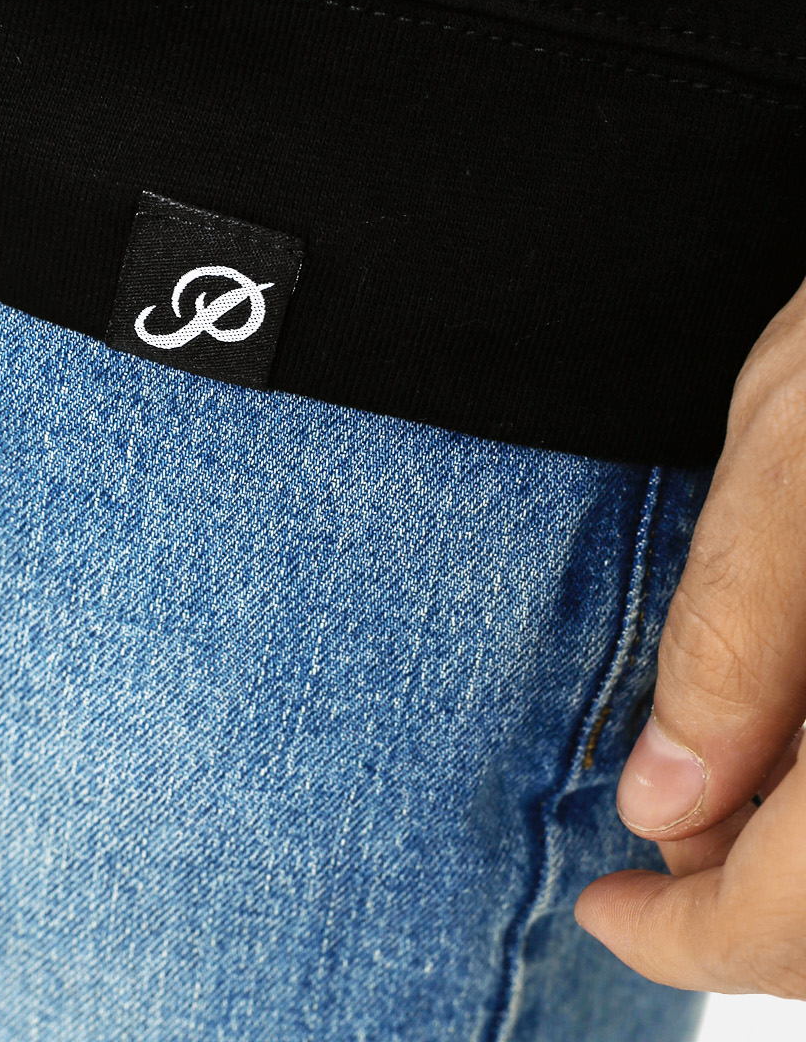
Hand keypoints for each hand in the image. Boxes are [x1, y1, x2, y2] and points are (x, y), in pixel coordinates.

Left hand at [574, 270, 805, 997]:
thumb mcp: (793, 453)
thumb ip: (734, 644)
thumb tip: (661, 804)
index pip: (795, 917)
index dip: (688, 941)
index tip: (608, 908)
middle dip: (752, 915)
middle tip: (654, 860)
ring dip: (802, 870)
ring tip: (718, 804)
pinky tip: (790, 750)